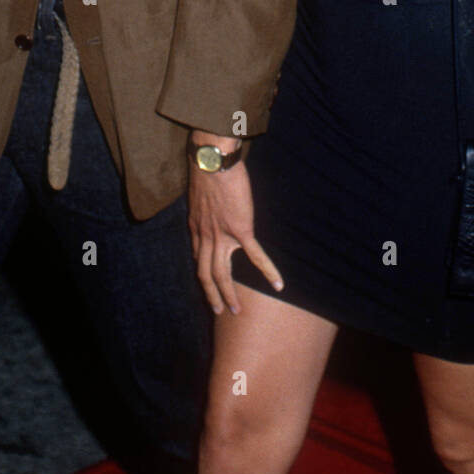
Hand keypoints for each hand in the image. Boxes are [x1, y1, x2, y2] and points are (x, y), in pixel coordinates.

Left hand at [187, 129, 282, 314]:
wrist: (212, 162)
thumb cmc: (207, 169)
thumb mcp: (199, 193)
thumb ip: (205, 205)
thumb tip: (212, 204)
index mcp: (196, 227)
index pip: (196, 257)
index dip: (202, 273)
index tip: (208, 283)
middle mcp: (205, 236)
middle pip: (204, 274)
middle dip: (212, 294)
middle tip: (220, 311)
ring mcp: (222, 235)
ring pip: (222, 274)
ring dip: (228, 295)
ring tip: (236, 310)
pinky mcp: (241, 229)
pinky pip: (255, 255)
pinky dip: (267, 271)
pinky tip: (278, 283)